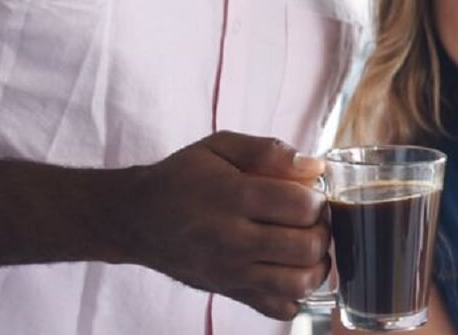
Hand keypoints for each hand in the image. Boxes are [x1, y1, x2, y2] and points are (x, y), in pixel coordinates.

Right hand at [114, 131, 328, 319]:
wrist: (135, 219)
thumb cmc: (180, 179)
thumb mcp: (219, 148)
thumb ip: (269, 152)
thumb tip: (316, 168)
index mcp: (233, 198)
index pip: (302, 207)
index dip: (318, 199)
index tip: (309, 195)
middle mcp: (232, 240)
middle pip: (307, 247)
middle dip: (322, 231)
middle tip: (312, 221)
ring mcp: (230, 272)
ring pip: (299, 282)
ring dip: (316, 265)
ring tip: (307, 247)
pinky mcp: (228, 292)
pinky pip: (279, 309)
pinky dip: (296, 295)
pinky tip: (289, 272)